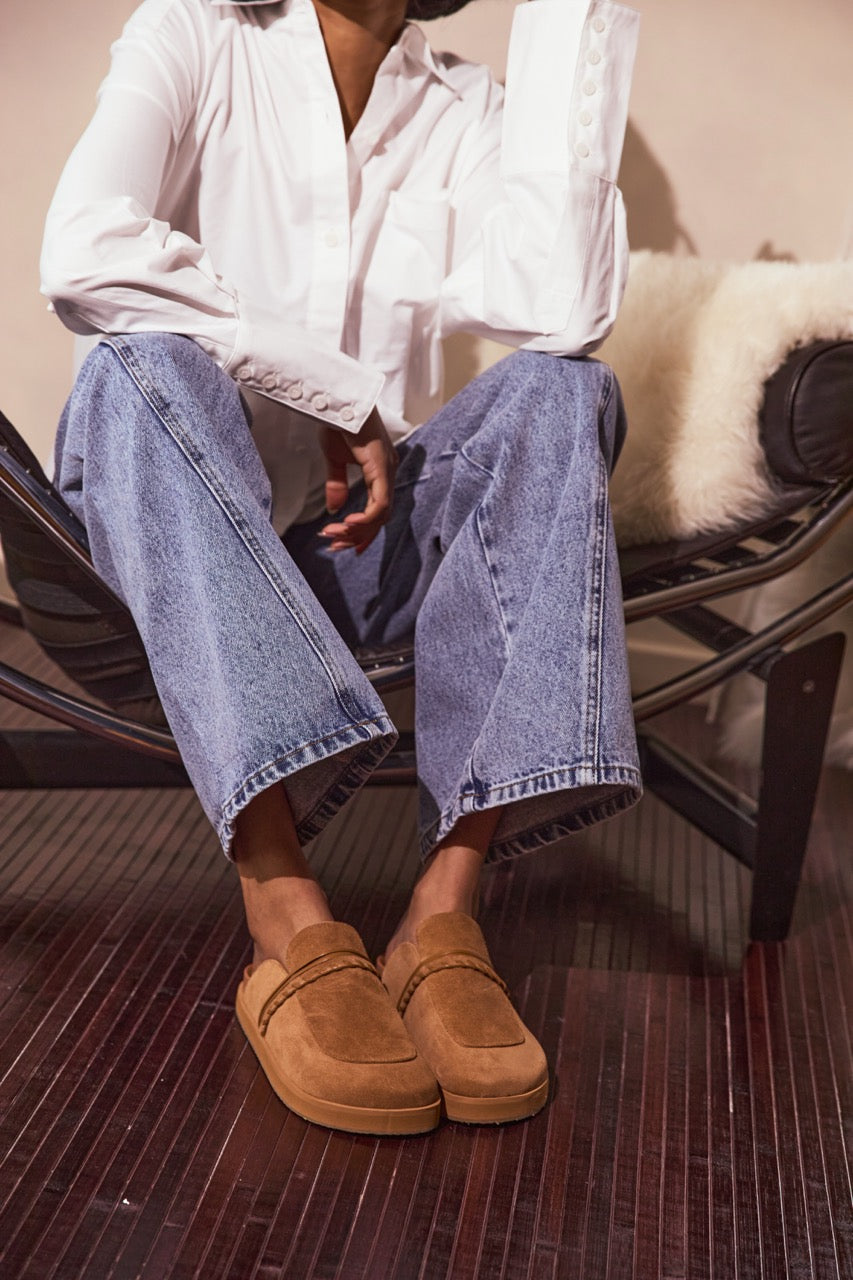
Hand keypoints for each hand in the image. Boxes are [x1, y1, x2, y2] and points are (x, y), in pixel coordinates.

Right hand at [320, 407, 396, 553]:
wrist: (337, 400)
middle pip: (380, 517)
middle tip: (335, 547)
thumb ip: (337, 484)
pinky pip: (378, 504)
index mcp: (380, 470)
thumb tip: (335, 510)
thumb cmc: (337, 422)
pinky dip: (364, 519)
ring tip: (333, 536)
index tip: (348, 547)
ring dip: (356, 530)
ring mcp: (387, 470)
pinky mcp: (381, 468)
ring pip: (379, 515)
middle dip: (357, 536)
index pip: (378, 509)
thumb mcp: (334, 459)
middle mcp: (388, 472)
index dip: (365, 531)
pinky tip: (346, 525)